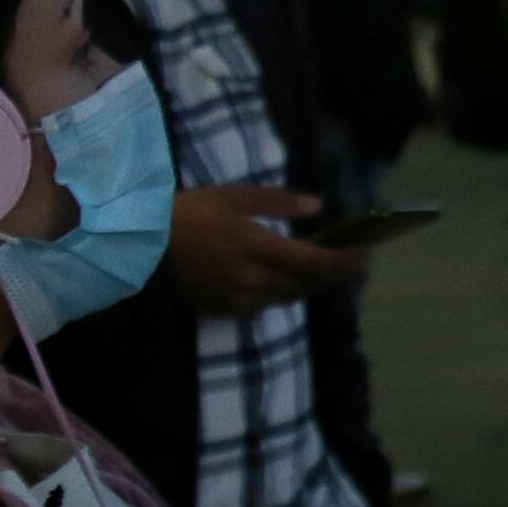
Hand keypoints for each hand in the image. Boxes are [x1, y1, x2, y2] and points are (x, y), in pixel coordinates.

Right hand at [167, 184, 362, 311]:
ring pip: (289, 297)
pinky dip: (283, 293)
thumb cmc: (188, 214)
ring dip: (311, 285)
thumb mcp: (233, 196)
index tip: (366, 252)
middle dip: (336, 274)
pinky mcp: (225, 310)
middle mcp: (254, 279)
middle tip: (356, 262)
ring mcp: (239, 299)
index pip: (316, 262)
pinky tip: (286, 280)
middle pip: (308, 284)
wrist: (141, 248)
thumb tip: (318, 206)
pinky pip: (265, 305)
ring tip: (327, 270)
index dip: (346, 261)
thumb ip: (278, 202)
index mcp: (258, 247)